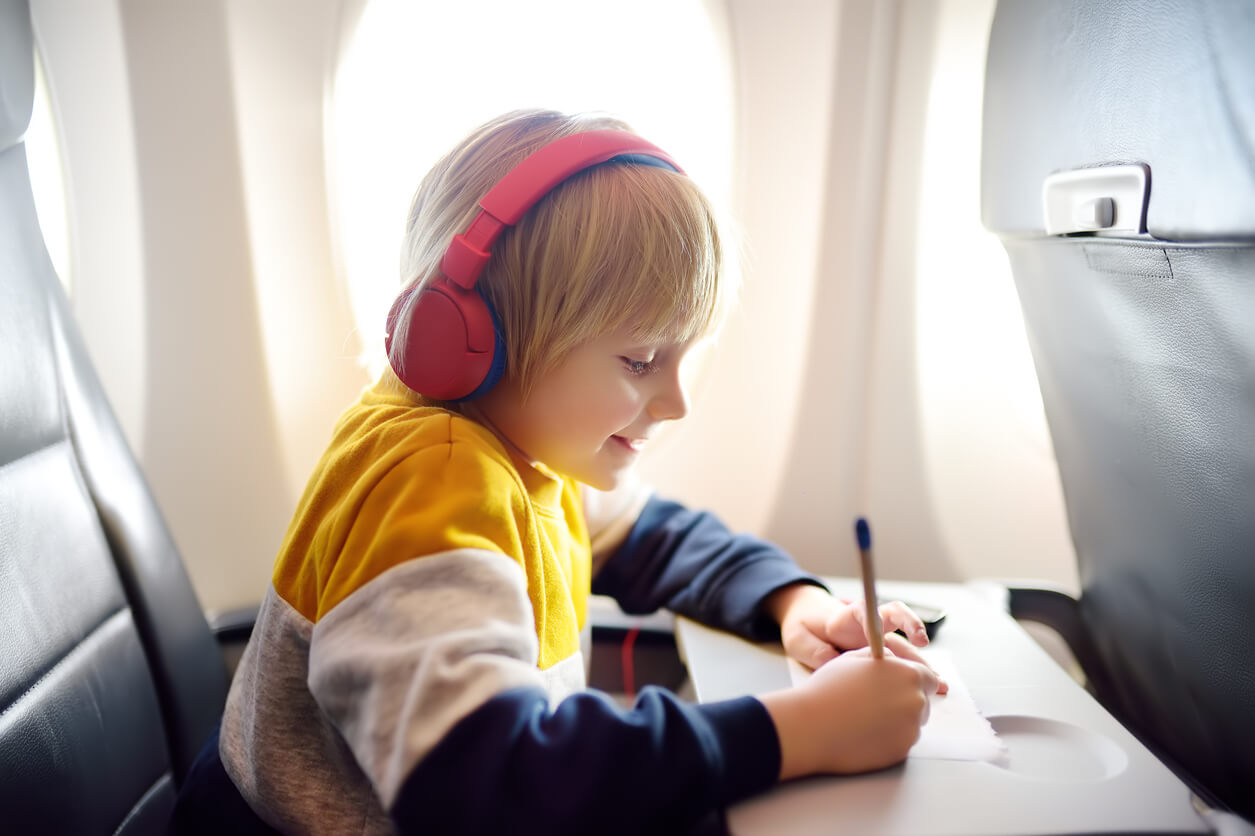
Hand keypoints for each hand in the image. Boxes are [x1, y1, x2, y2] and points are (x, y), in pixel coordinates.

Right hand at [759, 649, 939, 778]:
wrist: (811, 727)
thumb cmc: (828, 690)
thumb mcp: (853, 659)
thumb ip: (882, 657)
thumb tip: (893, 659)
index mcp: (907, 674)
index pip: (928, 678)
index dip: (912, 680)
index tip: (900, 684)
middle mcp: (915, 701)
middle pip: (922, 702)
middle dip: (905, 700)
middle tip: (877, 702)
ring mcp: (910, 729)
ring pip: (912, 723)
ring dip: (897, 720)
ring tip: (864, 717)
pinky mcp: (901, 752)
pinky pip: (901, 742)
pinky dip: (887, 738)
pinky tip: (863, 732)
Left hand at [767, 585, 941, 685]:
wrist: (807, 623)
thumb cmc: (804, 627)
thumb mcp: (799, 638)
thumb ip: (815, 650)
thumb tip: (834, 662)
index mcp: (849, 615)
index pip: (867, 610)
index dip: (877, 619)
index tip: (879, 630)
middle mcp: (870, 624)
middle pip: (897, 623)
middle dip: (913, 632)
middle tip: (922, 646)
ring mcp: (879, 639)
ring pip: (904, 648)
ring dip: (920, 663)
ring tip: (938, 683)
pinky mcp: (883, 656)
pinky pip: (902, 663)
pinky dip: (915, 675)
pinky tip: (930, 689)